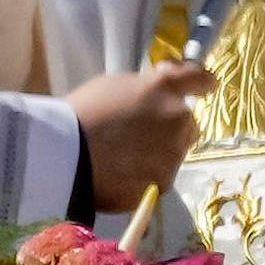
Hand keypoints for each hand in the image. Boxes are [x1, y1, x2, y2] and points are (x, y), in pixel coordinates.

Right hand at [67, 62, 212, 211]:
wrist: (64, 156)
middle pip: (188, 123)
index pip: (200, 79)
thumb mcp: (114, 84)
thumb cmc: (82, 113)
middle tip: (141, 131)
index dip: (200, 82)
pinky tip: (121, 173)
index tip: (200, 85)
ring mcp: (172, 155)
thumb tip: (160, 89)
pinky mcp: (162, 185)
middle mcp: (178, 120)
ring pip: (174, 153)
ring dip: (159, 152)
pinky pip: (159, 177)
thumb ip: (146, 86)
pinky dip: (145, 175)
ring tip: (124, 156)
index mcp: (165, 89)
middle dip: (172, 126)